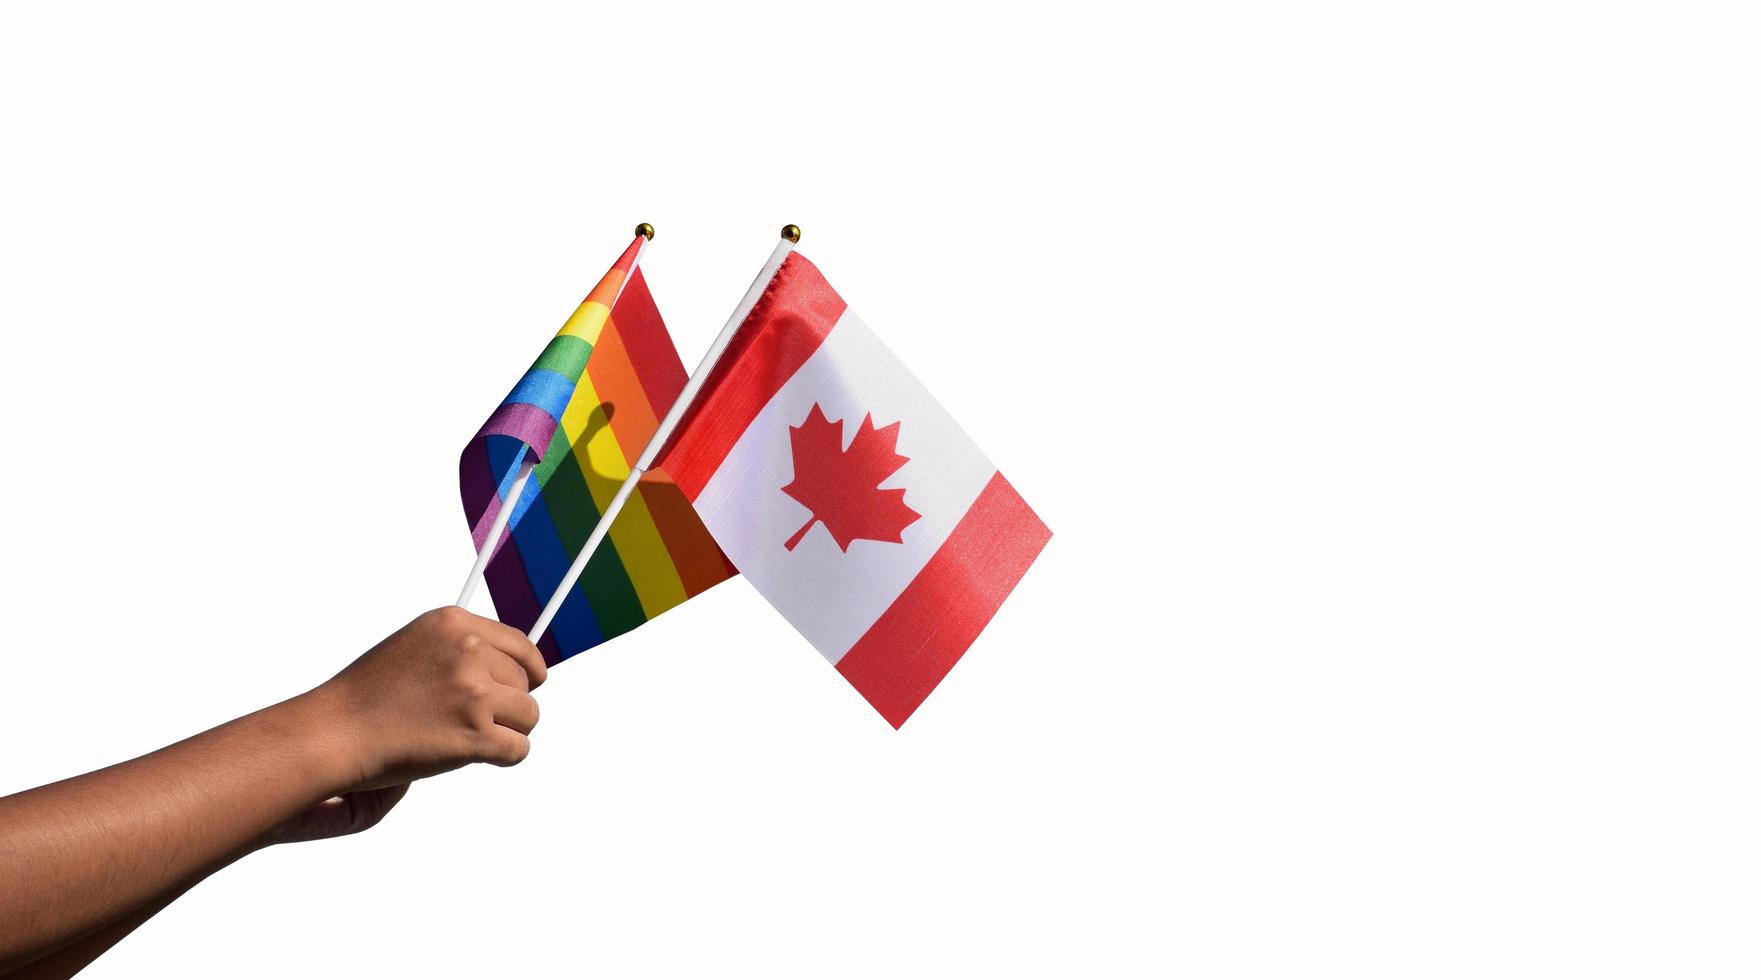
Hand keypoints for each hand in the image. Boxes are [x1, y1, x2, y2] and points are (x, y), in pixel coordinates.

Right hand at [301, 606, 547, 794]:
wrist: (335, 731)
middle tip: (472, 719)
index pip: (520, 644)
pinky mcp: (475, 734)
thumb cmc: (369, 694)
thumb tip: (512, 662)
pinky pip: (519, 750)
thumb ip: (462, 645)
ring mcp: (473, 693)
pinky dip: (504, 758)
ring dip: (509, 731)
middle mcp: (468, 651)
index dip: (528, 669)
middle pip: (525, 683)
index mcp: (454, 623)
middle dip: (508, 704)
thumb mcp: (417, 643)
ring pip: (529, 716)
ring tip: (472, 736)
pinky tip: (477, 755)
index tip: (529, 682)